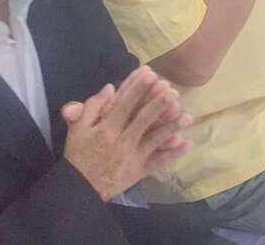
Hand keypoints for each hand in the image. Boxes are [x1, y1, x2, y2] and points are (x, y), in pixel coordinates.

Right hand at [62, 66, 193, 200]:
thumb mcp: (77, 129)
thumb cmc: (78, 156)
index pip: (123, 105)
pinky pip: (158, 161)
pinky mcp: (140, 171)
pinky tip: (188, 143)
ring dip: (171, 127)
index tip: (149, 73)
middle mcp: (121, 141)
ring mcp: (133, 157)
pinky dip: (173, 153)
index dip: (136, 89)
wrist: (79, 191)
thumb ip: (92, 107)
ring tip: (187, 116)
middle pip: (142, 120)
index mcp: (105, 129)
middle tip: (171, 90)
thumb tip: (110, 87)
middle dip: (157, 104)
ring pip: (154, 140)